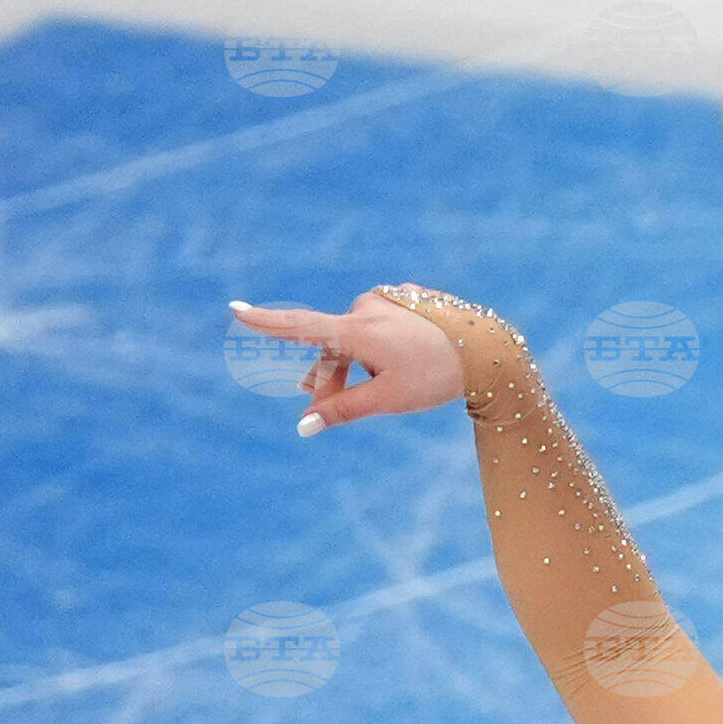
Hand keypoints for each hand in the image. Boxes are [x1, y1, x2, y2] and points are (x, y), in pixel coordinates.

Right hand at [226, 288, 478, 432]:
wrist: (489, 350)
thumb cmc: (435, 377)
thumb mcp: (387, 399)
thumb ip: (342, 411)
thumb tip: (304, 426)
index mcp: (356, 329)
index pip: (300, 326)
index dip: (265, 322)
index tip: (234, 309)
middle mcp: (366, 306)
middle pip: (332, 347)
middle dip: (328, 378)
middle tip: (320, 410)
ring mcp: (387, 298)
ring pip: (357, 337)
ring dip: (356, 364)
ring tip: (375, 385)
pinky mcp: (406, 297)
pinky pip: (380, 325)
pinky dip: (379, 347)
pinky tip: (406, 361)